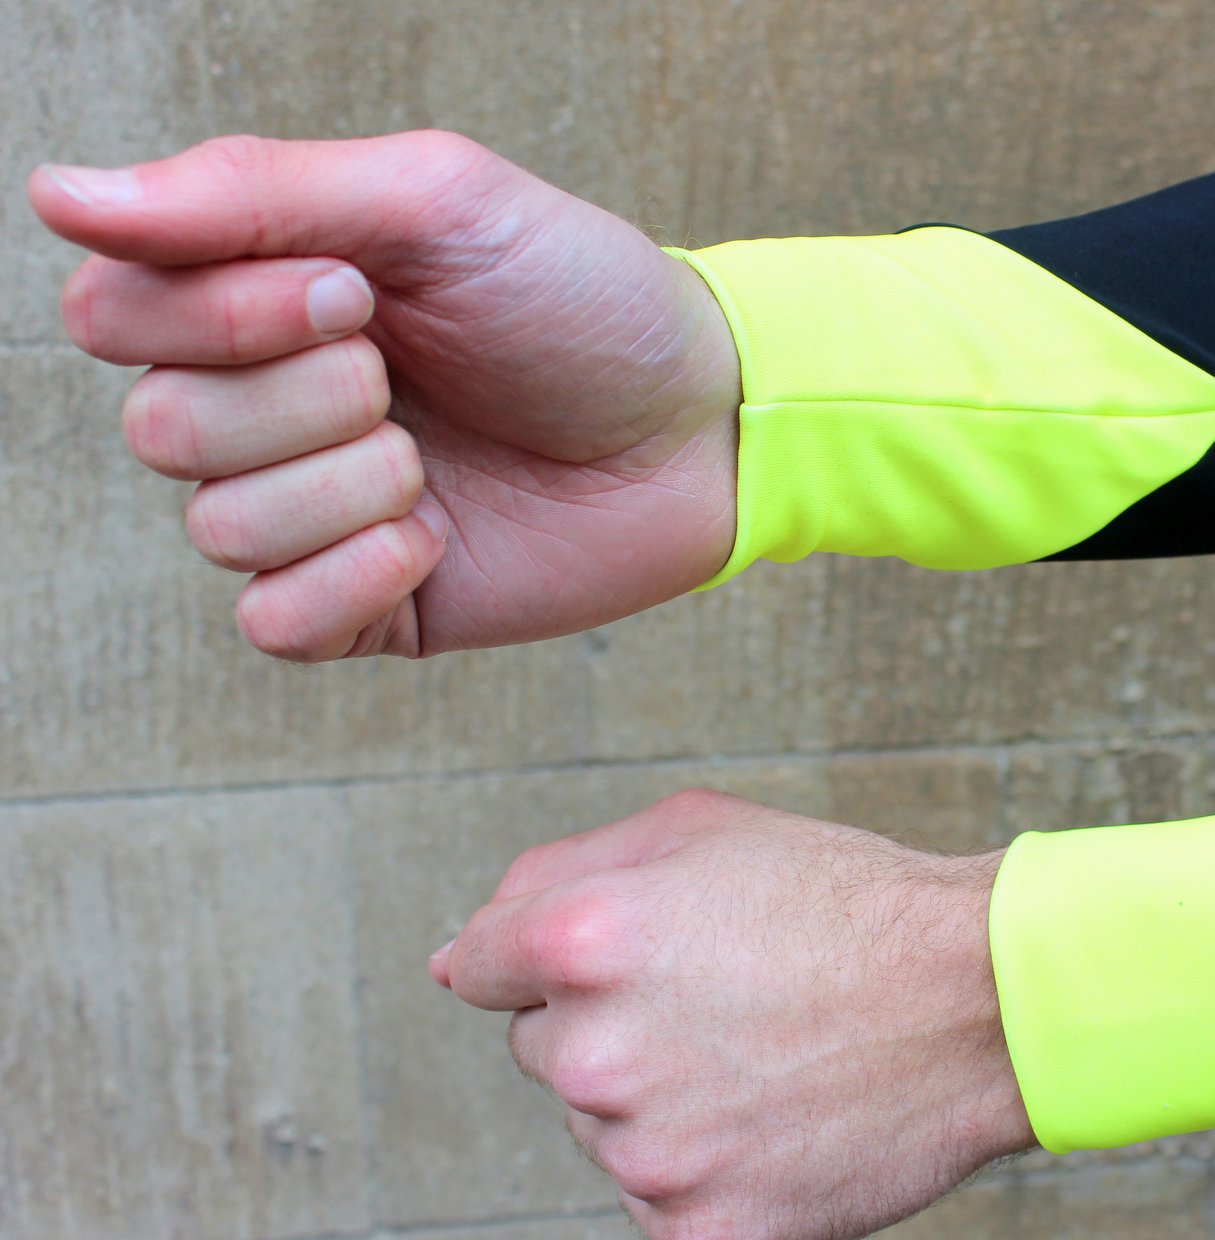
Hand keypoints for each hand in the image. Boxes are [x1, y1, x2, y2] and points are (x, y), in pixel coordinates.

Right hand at [28, 131, 740, 660]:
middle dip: (302, 398)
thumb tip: (59, 194)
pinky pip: (274, 623)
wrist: (701, 422)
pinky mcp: (368, 607)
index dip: (214, 316)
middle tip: (407, 372)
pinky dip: (353, 577)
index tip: (352, 292)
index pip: (113, 314)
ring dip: (349, 483)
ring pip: (220, 526)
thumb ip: (251, 191)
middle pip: (159, 428)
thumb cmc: (583, 299)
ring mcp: (315, 514)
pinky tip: (433, 539)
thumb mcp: (435, 202)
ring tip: (438, 458)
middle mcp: (267, 409)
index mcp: (260, 299)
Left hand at [431, 790, 1036, 1239]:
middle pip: (547, 1048)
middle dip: (615, 1022)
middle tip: (729, 995)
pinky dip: (707, 1164)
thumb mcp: (701, 829)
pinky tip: (777, 1115)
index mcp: (582, 942)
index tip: (638, 956)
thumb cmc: (845, 903)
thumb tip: (457, 961)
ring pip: (603, 1125)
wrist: (980, 1003)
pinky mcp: (697, 1231)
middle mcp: (598, 1055)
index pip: (483, 964)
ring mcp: (648, 1155)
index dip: (562, 950)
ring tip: (765, 1052)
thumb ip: (554, 874)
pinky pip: (660, 1195)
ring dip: (660, 1095)